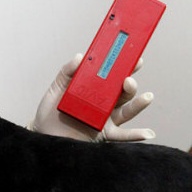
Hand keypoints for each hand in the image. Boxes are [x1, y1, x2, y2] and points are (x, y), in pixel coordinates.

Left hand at [29, 54, 154, 141]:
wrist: (43, 134)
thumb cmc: (49, 111)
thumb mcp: (57, 88)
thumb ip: (67, 72)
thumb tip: (80, 56)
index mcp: (94, 89)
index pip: (112, 76)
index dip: (124, 66)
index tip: (133, 56)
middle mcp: (104, 103)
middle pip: (122, 92)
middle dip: (129, 83)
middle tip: (128, 79)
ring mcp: (105, 119)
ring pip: (127, 110)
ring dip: (138, 104)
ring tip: (147, 97)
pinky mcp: (103, 134)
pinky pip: (122, 135)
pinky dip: (136, 135)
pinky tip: (148, 133)